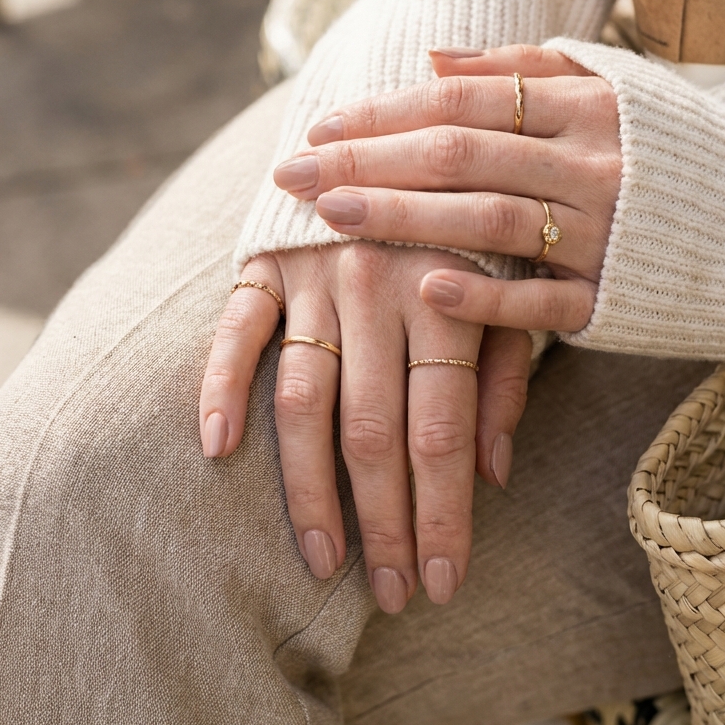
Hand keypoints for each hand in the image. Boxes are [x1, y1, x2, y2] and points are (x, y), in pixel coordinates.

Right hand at [199, 243, 531, 611]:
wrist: (394, 130)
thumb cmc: (461, 226)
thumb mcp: (506, 287)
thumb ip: (502, 374)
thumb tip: (494, 474)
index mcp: (450, 297)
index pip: (442, 432)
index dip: (443, 515)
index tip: (444, 583)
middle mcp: (381, 288)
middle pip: (374, 431)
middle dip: (384, 524)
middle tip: (390, 594)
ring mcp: (316, 274)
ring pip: (304, 399)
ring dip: (309, 489)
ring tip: (323, 561)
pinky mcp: (265, 261)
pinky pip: (237, 330)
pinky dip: (221, 385)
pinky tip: (218, 449)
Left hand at [275, 43, 620, 332]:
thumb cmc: (663, 149)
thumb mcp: (608, 86)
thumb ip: (523, 66)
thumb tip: (432, 57)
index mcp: (585, 106)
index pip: (463, 103)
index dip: (386, 112)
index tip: (319, 125)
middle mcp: (591, 163)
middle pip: (461, 155)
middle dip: (368, 160)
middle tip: (293, 172)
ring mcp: (603, 234)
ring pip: (490, 221)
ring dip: (405, 217)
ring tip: (332, 215)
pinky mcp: (612, 299)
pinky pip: (543, 302)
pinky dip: (486, 297)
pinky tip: (426, 289)